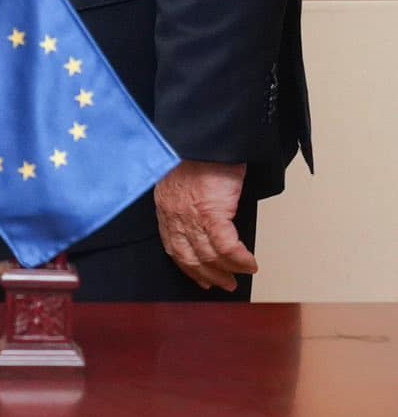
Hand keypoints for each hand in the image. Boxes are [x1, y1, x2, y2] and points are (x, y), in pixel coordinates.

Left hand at [154, 160, 256, 291]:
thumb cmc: (198, 149)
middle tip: (224, 283)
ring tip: (241, 275)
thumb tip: (202, 218)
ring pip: (209, 255)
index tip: (199, 276)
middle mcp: (174, 212)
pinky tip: (249, 263)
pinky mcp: (212, 211)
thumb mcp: (183, 176)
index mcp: (166, 203)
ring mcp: (192, 214)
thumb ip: (187, 200)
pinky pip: (228, 247)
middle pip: (189, 256)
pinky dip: (240, 260)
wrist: (205, 133)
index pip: (173, 245)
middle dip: (208, 274)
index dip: (187, 265)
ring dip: (227, 270)